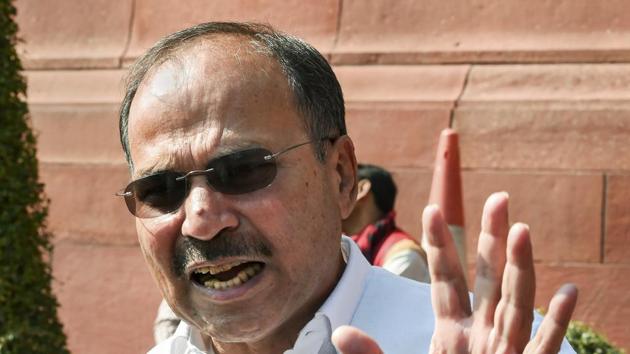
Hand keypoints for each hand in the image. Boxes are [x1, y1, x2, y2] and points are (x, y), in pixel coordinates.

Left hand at [331, 192, 577, 353]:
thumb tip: (341, 332)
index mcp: (450, 332)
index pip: (445, 280)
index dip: (439, 246)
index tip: (431, 210)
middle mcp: (480, 335)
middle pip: (486, 279)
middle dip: (492, 240)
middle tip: (498, 198)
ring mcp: (504, 352)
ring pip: (514, 303)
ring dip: (519, 267)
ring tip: (522, 229)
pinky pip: (543, 347)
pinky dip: (555, 322)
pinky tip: (566, 291)